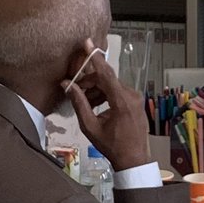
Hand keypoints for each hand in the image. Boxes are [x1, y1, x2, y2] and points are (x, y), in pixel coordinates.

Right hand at [64, 38, 150, 170]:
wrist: (133, 159)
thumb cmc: (111, 146)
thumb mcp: (90, 126)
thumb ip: (78, 103)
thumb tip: (67, 85)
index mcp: (122, 101)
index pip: (106, 73)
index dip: (95, 57)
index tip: (88, 42)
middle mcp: (132, 95)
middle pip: (106, 79)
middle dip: (89, 82)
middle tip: (75, 91)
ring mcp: (136, 98)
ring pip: (112, 86)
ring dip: (96, 90)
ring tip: (85, 103)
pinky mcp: (136, 102)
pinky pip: (118, 92)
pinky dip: (105, 95)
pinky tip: (96, 106)